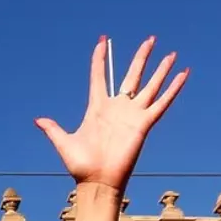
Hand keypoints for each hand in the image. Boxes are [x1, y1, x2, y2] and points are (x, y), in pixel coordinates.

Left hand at [35, 37, 186, 190]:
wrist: (97, 181)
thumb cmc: (81, 165)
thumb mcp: (64, 143)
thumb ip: (53, 129)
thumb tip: (38, 120)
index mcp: (97, 108)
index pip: (100, 76)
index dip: (100, 58)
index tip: (102, 41)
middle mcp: (117, 108)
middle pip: (132, 75)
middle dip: (141, 57)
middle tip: (150, 39)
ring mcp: (132, 115)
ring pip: (150, 86)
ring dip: (161, 69)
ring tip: (170, 53)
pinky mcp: (144, 124)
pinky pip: (161, 103)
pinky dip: (173, 89)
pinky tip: (183, 75)